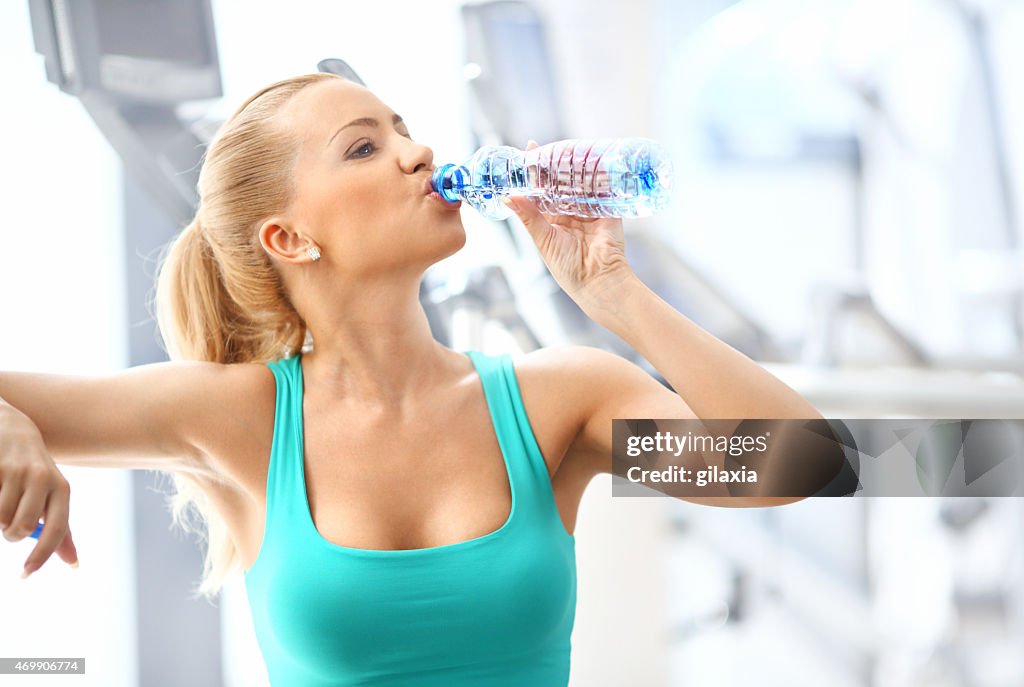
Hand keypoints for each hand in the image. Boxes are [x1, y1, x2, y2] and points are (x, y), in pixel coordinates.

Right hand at [0, 406, 78, 576]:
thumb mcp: (53, 496)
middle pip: (22, 528)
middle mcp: (43, 478)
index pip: (57, 529)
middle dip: (11, 534)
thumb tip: (74, 564)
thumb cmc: (35, 474)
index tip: (26, 574)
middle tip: (9, 526)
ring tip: (2, 502)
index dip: (42, 555)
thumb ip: (60, 529)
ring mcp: (16, 470)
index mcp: (62, 488)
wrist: (13, 430)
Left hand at [503, 140, 633, 300]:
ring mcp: (588, 209)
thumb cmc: (568, 267)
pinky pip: (601, 188)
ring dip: (574, 167)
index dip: (534, 172)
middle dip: (554, 165)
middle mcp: (569, 212)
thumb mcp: (543, 240)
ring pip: (579, 182)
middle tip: (547, 146)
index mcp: (550, 220)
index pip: (541, 190)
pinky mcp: (607, 209)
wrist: (598, 280)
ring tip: (567, 148)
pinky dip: (597, 175)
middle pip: (560, 182)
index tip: (528, 151)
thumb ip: (528, 217)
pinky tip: (591, 159)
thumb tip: (508, 197)